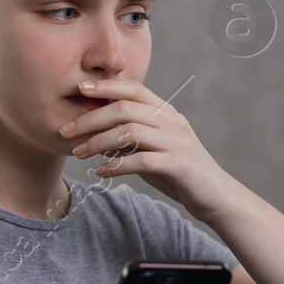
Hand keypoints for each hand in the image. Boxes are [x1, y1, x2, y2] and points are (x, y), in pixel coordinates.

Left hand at [59, 77, 236, 225]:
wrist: (217, 197)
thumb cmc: (180, 174)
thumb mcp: (154, 149)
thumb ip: (131, 138)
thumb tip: (97, 133)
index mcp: (166, 113)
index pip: (134, 89)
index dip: (106, 86)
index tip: (79, 89)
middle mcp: (172, 122)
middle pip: (124, 108)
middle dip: (90, 118)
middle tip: (65, 130)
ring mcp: (177, 142)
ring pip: (129, 132)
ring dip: (97, 142)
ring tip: (78, 154)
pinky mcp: (179, 164)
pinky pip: (140, 160)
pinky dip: (116, 165)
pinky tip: (100, 172)